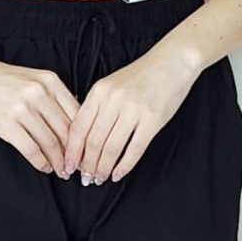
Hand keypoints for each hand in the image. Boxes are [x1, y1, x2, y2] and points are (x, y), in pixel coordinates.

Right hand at [0, 39, 79, 173]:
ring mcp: (23, 109)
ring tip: (62, 171)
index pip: (77, 114)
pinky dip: (41, 162)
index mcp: (50, 81)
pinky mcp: (7, 124)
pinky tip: (44, 167)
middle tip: (77, 167)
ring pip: (51, 143)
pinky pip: (31, 149)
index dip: (84, 137)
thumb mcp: (35, 79)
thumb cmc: (3, 80)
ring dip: (58, 162)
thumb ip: (54, 97)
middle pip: (66, 131)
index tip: (87, 151)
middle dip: (74, 154)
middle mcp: (39, 93)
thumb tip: (74, 125)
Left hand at [65, 47, 199, 182]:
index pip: (79, 128)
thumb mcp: (111, 84)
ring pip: (111, 148)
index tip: (69, 166)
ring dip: (103, 168)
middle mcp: (113, 100)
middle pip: (93, 141)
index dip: (72, 151)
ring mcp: (133, 110)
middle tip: (85, 179)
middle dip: (87, 165)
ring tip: (99, 179)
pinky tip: (118, 174)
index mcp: (99, 92)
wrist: (172, 62)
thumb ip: (96, 106)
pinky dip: (124, 166)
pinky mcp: (152, 120)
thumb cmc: (141, 76)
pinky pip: (134, 149)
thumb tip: (82, 139)